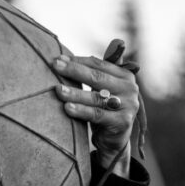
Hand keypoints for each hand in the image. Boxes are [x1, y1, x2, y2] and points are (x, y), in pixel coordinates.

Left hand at [52, 40, 139, 172]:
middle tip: (54, 65)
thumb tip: (90, 46)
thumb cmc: (103, 109)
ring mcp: (128, 105)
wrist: (113, 140)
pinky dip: (81, 111)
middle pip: (97, 77)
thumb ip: (98, 69)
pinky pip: (97, 115)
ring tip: (57, 89)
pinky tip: (67, 108)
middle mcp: (130, 88)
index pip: (98, 64)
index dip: (78, 61)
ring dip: (75, 92)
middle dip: (73, 71)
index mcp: (125, 75)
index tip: (58, 58)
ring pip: (96, 97)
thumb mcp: (103, 88)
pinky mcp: (122, 122)